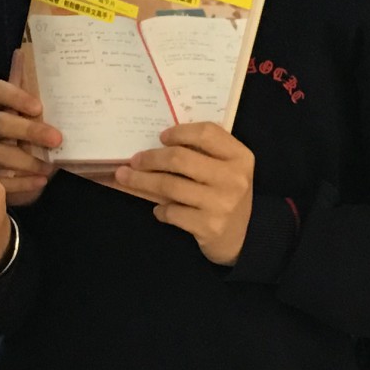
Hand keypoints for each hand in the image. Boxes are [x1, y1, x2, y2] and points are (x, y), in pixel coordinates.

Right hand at [0, 75, 61, 205]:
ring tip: (49, 167)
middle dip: (29, 130)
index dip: (14, 97)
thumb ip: (40, 110)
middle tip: (57, 139)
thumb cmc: (27, 135)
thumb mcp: (30, 119)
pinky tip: (41, 181)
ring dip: (27, 161)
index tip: (38, 107)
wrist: (13, 170)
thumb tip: (72, 98)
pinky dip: (22, 182)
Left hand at [116, 122, 252, 264]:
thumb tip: (157, 144)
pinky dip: (160, 210)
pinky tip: (158, 210)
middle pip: (180, 158)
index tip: (161, 137)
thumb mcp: (226, 170)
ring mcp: (221, 203)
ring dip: (142, 181)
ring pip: (170, 185)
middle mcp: (233, 178)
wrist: (243, 238)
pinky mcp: (209, 226)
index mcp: (240, 157)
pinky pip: (172, 212)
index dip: (180, 132)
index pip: (206, 133)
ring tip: (126, 178)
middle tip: (134, 160)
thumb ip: (202, 154)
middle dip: (150, 158)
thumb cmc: (226, 196)